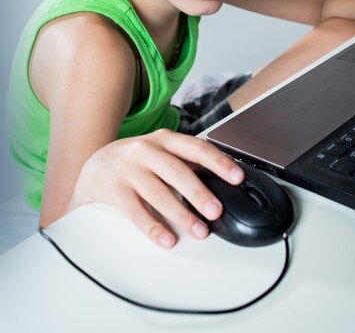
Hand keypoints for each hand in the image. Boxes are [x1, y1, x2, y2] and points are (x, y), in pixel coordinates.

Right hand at [67, 129, 244, 248]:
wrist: (94, 165)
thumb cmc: (136, 160)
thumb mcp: (160, 151)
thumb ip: (185, 160)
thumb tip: (220, 178)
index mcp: (164, 139)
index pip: (196, 148)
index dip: (218, 162)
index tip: (237, 178)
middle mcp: (146, 150)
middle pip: (177, 171)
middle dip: (199, 192)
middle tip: (216, 211)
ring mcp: (129, 169)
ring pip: (158, 193)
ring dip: (181, 214)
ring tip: (199, 230)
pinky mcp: (114, 190)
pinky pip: (136, 212)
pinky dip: (154, 227)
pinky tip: (168, 239)